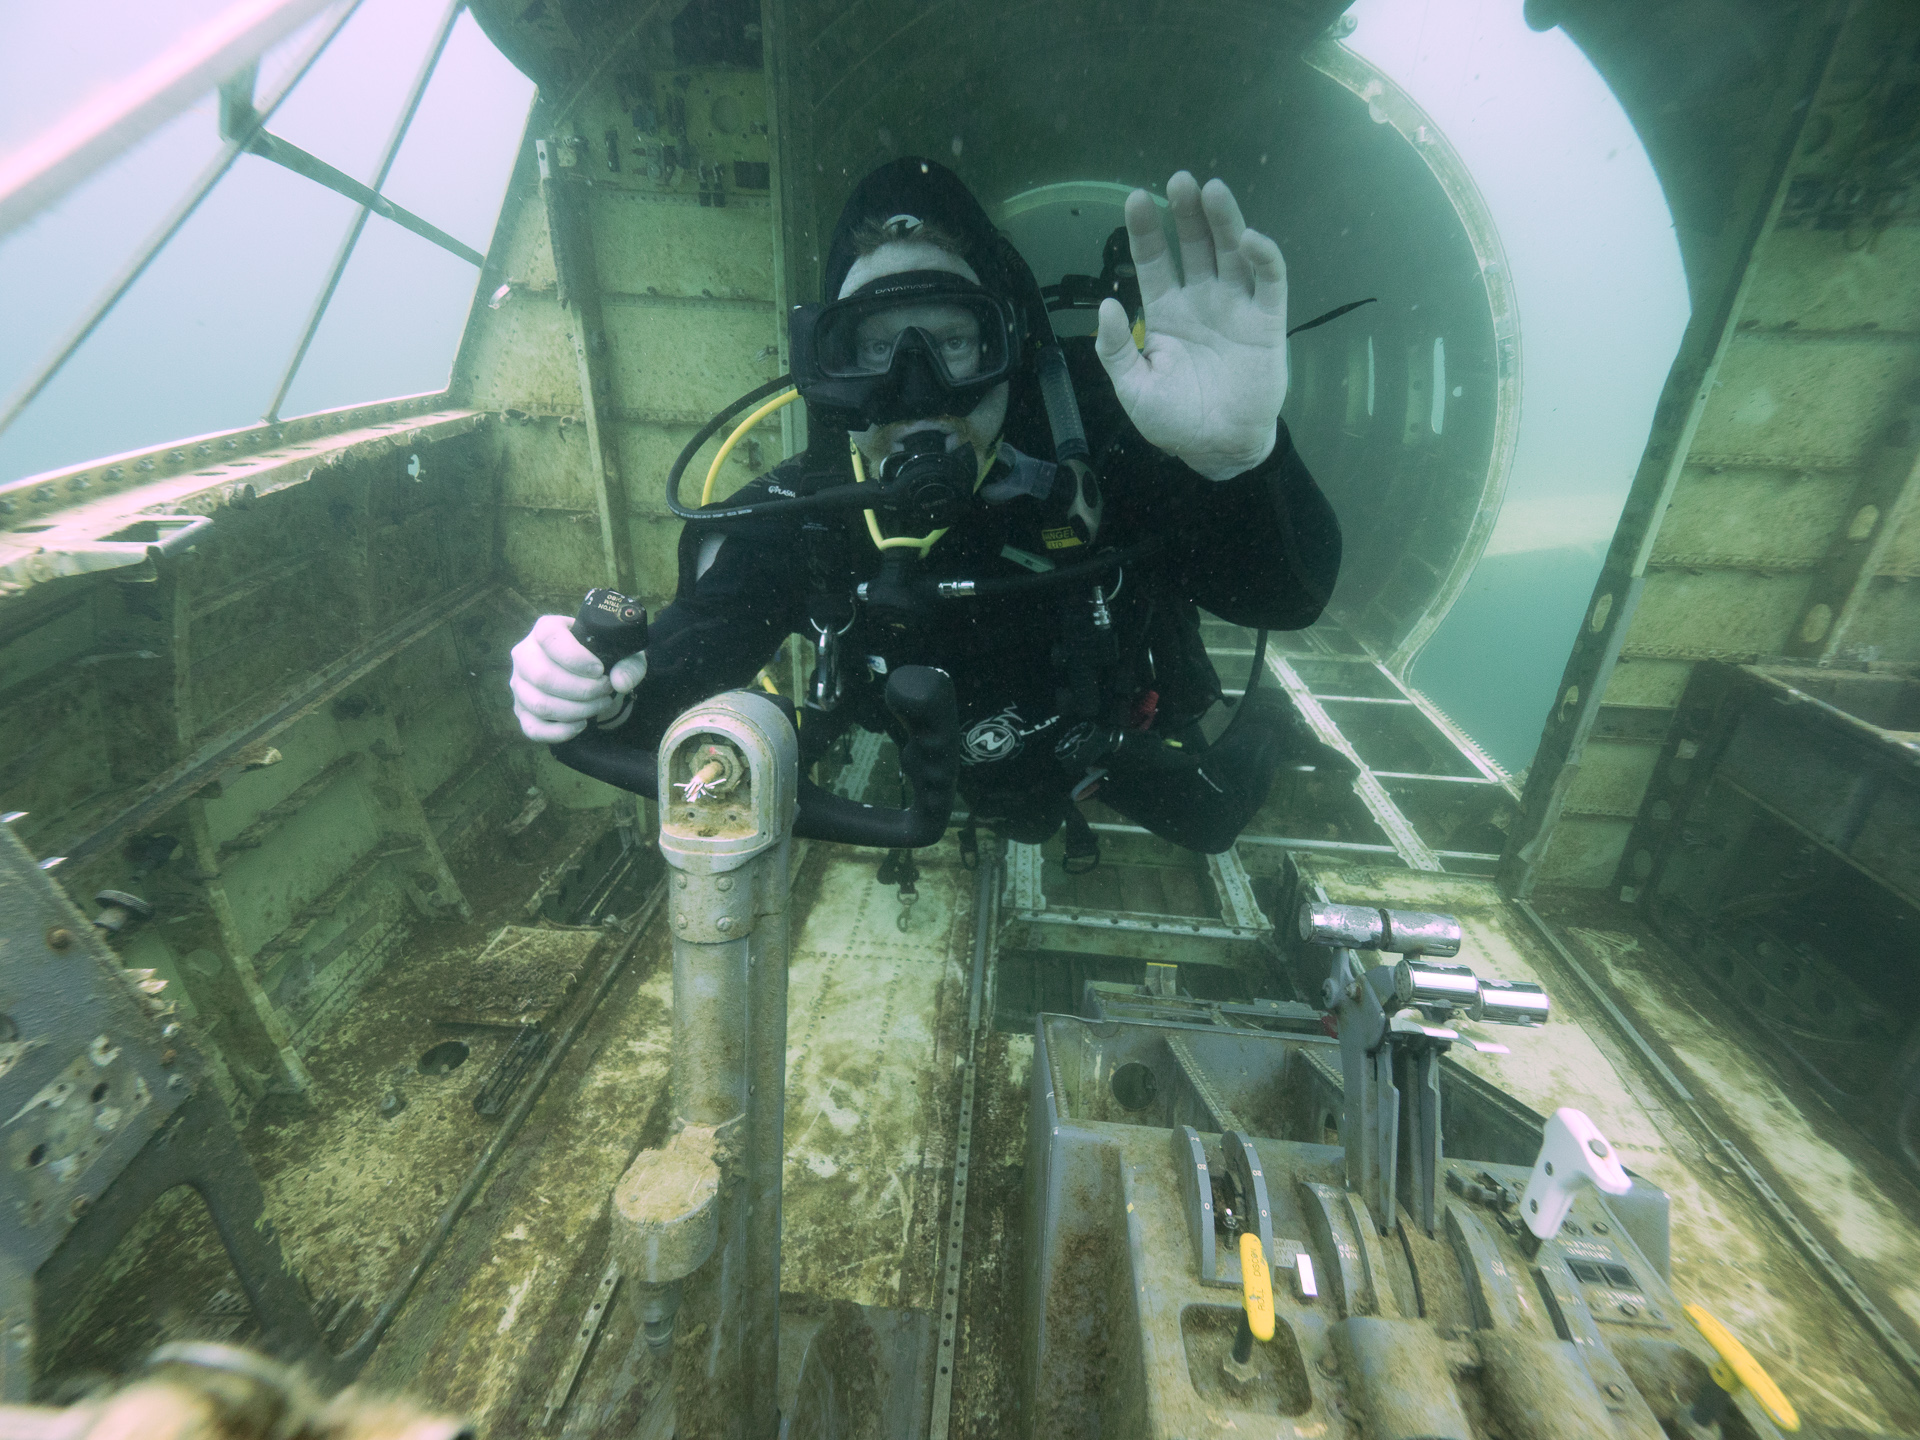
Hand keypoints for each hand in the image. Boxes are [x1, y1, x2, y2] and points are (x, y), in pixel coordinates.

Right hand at [509, 614, 647, 742]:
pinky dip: (560, 732)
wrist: (595, 675)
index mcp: (546, 628)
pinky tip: (581, 725)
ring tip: (600, 704)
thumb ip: (629, 665)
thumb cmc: (604, 658)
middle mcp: (525, 654)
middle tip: (606, 690)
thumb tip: (619, 682)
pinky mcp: (521, 710)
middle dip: (582, 690)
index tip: (599, 670)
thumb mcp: (623, 654)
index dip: (575, 657)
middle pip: (543, 676)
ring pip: (540, 704)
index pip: (549, 638)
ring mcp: (519, 684)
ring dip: (577, 711)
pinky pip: (532, 728)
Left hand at [1095, 172, 1288, 480]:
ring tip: (1212, 191)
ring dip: (1224, 221)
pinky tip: (1250, 238)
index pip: (1153, 261)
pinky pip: (1268, 282)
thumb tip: (1105, 305)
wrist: (1217, 448)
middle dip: (1187, 214)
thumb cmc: (1174, 420)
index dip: (1146, 231)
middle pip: (1195, 246)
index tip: (1136, 199)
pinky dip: (1263, 257)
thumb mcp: (1133, 388)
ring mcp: (1236, 307)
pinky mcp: (1267, 322)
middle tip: (1179, 180)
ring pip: (1231, 253)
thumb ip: (1115, 349)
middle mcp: (1201, 300)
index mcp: (1166, 313)